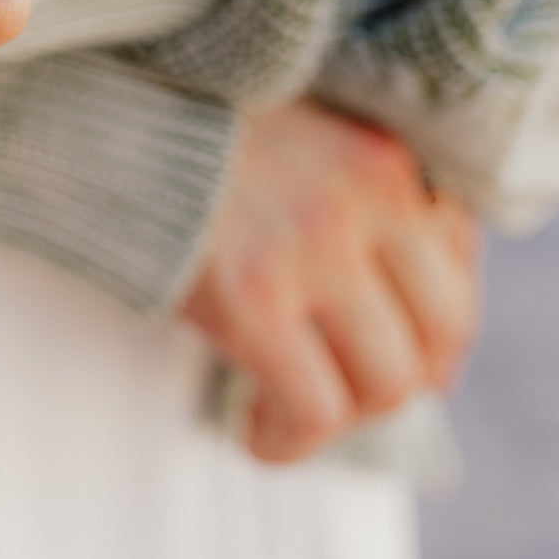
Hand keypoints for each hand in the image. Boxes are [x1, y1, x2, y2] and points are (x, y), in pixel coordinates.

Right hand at [180, 100, 480, 463]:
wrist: (98, 118)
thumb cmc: (187, 139)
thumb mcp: (298, 137)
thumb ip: (353, 194)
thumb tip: (386, 298)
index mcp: (383, 156)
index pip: (460, 264)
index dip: (431, 326)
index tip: (389, 347)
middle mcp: (365, 198)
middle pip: (444, 331)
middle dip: (401, 380)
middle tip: (346, 393)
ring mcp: (313, 246)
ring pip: (386, 382)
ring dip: (343, 419)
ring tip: (286, 414)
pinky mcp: (252, 296)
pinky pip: (314, 409)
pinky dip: (289, 441)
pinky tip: (250, 429)